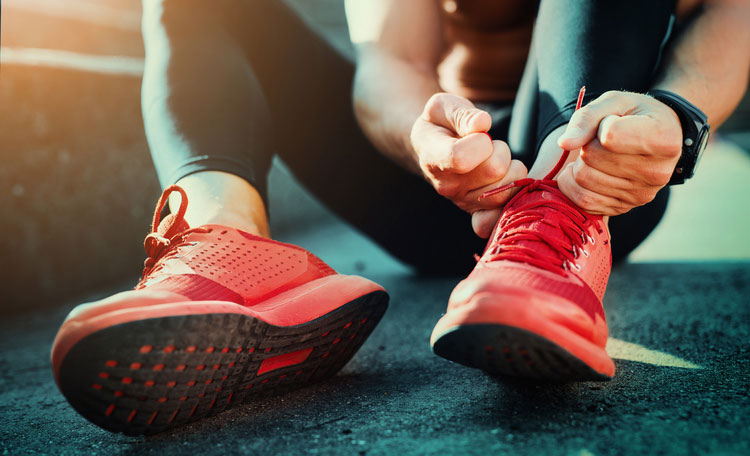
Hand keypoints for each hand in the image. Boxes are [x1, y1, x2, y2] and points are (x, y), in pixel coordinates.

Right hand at [410, 93, 526, 236]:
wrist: (433, 147)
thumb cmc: (440, 123)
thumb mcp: (442, 107)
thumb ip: (461, 113)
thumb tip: (482, 124)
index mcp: (434, 158)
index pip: (462, 158)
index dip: (480, 141)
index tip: (478, 132)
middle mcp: (447, 186)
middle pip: (494, 170)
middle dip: (500, 150)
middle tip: (489, 144)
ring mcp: (463, 201)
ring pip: (506, 189)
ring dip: (510, 169)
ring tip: (495, 159)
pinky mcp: (478, 211)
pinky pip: (502, 214)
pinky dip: (512, 197)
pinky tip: (505, 180)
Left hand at [556, 91, 682, 215]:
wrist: (656, 139)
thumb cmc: (633, 116)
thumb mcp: (614, 102)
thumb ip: (586, 118)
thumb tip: (564, 144)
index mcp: (663, 139)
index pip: (609, 136)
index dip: (601, 125)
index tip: (613, 121)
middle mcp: (657, 172)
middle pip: (591, 158)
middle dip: (588, 145)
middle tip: (600, 140)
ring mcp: (641, 195)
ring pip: (584, 179)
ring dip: (580, 163)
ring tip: (596, 155)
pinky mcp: (623, 208)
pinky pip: (583, 201)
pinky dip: (574, 184)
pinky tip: (586, 171)